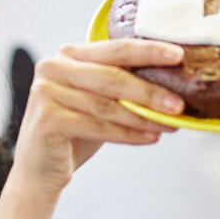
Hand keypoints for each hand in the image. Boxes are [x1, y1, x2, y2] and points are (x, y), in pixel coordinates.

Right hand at [8, 39, 184, 196]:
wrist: (40, 170)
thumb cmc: (74, 133)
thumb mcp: (98, 102)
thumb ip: (122, 87)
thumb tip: (173, 87)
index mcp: (68, 54)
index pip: (115, 48)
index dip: (149, 51)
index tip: (179, 56)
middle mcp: (53, 67)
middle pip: (113, 76)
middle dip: (150, 91)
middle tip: (180, 103)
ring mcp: (46, 91)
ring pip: (108, 105)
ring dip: (143, 117)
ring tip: (170, 125)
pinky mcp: (47, 119)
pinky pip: (98, 126)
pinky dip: (127, 134)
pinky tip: (150, 138)